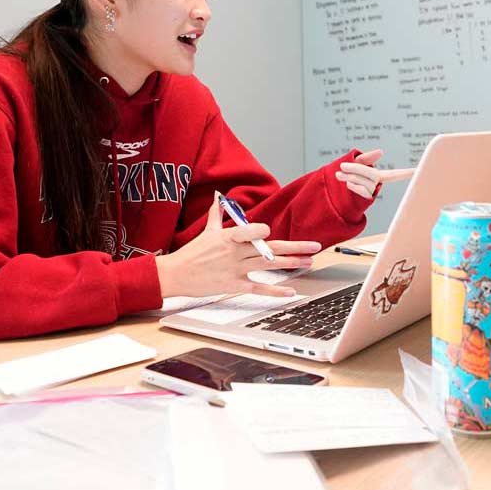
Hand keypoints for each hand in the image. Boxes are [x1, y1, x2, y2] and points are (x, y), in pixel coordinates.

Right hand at [155, 192, 320, 297]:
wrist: (176, 275)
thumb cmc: (191, 253)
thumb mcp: (205, 231)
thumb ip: (217, 215)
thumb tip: (219, 197)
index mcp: (228, 238)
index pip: (246, 232)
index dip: (257, 232)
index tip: (268, 230)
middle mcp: (234, 253)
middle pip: (269, 249)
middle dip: (294, 247)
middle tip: (314, 246)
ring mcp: (235, 270)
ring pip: (268, 265)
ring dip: (291, 264)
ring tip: (309, 261)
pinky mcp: (234, 285)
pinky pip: (258, 288)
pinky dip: (274, 291)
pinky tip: (290, 291)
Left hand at [335, 149, 414, 198]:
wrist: (333, 191)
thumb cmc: (346, 173)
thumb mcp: (355, 162)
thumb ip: (367, 158)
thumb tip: (381, 152)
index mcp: (378, 174)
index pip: (395, 174)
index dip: (407, 173)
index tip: (419, 172)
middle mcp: (377, 184)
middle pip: (373, 174)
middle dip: (356, 169)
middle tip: (342, 165)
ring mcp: (372, 192)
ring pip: (365, 182)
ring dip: (350, 176)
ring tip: (338, 175)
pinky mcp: (365, 199)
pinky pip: (362, 190)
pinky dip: (352, 185)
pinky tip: (347, 184)